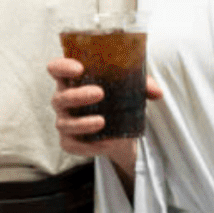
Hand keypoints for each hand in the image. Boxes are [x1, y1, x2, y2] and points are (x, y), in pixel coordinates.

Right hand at [47, 58, 161, 160]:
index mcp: (73, 81)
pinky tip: (102, 144)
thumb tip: (157, 92)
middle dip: (78, 95)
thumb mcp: (130, 89)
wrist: (120, 133)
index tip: (78, 68)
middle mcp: (64, 100)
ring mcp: (65, 121)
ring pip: (64, 123)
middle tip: (100, 93)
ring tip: (102, 122)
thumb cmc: (118, 101)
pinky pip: (70, 145)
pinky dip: (85, 146)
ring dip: (82, 123)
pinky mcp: (69, 141)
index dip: (62, 67)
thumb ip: (143, 85)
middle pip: (60, 97)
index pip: (56, 69)